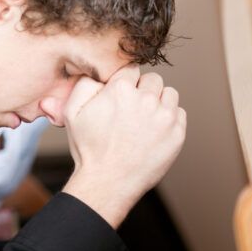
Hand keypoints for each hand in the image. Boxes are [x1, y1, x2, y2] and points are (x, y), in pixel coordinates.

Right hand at [61, 65, 185, 227]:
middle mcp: (145, 99)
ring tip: (144, 118)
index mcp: (120, 90)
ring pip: (169, 93)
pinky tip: (153, 130)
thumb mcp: (72, 112)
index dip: (123, 81)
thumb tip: (99, 73)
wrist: (107, 182)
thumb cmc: (89, 148)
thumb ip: (84, 84)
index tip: (119, 95)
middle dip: (142, 89)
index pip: (130, 69)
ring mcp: (164, 116)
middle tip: (131, 108)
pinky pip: (179, 113)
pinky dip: (169, 118)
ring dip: (158, 101)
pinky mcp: (177, 133)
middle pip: (152, 78)